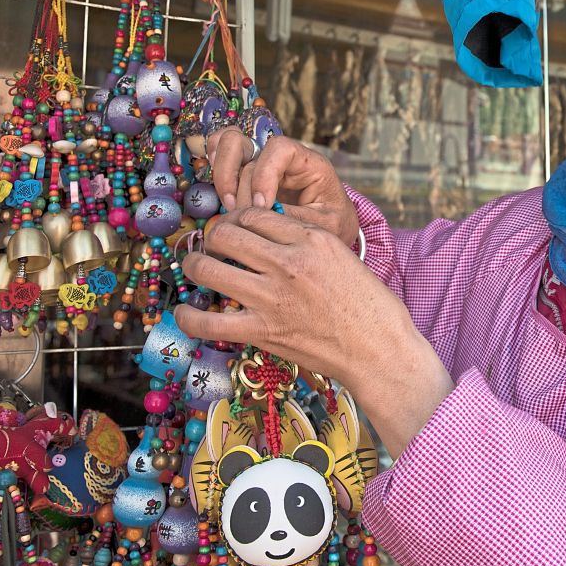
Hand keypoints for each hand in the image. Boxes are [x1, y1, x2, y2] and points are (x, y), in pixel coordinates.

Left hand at [173, 208, 451, 457]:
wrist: (380, 351)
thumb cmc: (370, 307)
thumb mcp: (344, 256)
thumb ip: (307, 242)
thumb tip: (272, 235)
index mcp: (312, 238)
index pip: (255, 213)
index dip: (238, 218)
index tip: (236, 229)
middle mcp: (287, 262)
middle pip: (226, 233)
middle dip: (213, 236)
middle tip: (213, 247)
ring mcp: (271, 297)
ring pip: (208, 268)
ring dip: (194, 266)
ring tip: (195, 269)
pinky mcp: (262, 331)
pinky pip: (208, 322)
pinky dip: (188, 316)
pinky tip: (184, 312)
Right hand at [208, 129, 358, 246]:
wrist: (331, 230)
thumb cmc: (332, 223)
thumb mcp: (324, 225)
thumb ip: (296, 218)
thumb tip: (261, 215)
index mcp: (308, 162)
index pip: (280, 148)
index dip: (265, 174)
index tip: (263, 206)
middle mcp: (280, 156)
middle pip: (244, 143)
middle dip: (236, 181)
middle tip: (237, 211)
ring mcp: (260, 161)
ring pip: (228, 143)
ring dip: (222, 175)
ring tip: (229, 206)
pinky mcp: (246, 173)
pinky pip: (220, 152)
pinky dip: (214, 166)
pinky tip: (220, 192)